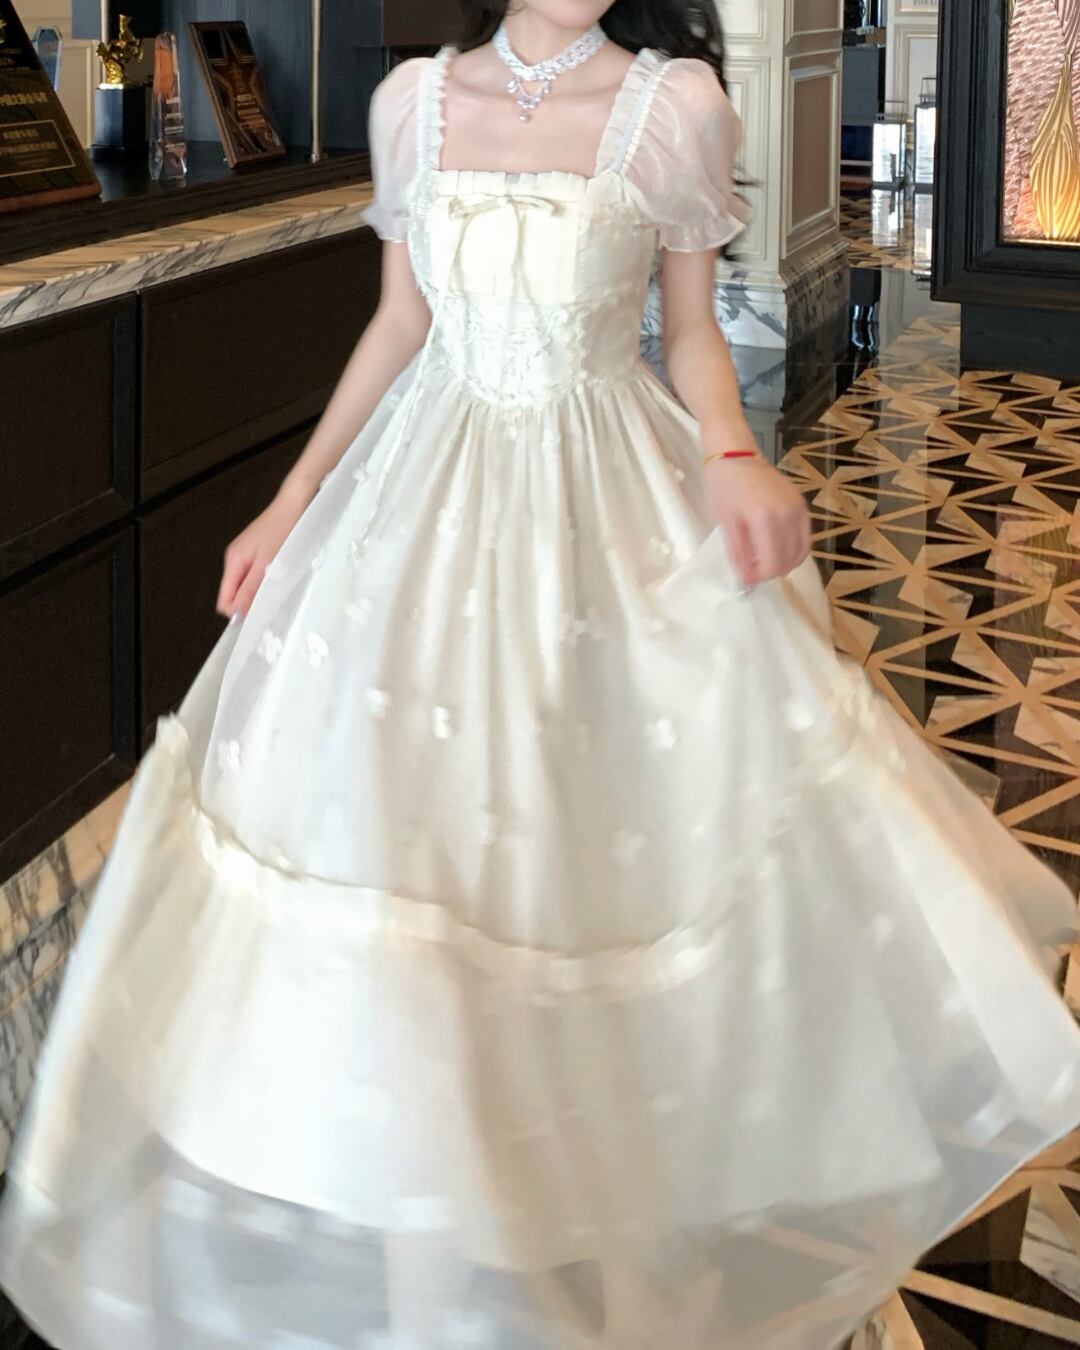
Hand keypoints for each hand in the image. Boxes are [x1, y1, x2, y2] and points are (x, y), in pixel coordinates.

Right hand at [216, 487, 309, 618]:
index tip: (257, 619)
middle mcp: (234, 560)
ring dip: (258, 594)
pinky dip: (263, 583)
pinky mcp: (256, 554)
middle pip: (233, 594)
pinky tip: (278, 582)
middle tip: (272, 607)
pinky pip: (254, 577)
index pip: (224, 599)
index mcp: (233, 562)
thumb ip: (251, 588)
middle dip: (248, 604)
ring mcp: (245, 556)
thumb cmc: (283, 531)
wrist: (294, 505)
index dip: (237, 613)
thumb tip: (236, 613)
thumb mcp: (268, 563)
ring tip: (277, 593)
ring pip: (245, 586)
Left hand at [704, 456, 811, 589]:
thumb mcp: (726, 523)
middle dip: (770, 571)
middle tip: (753, 569)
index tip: (746, 578)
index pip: (773, 564)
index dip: (760, 577)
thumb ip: (739, 554)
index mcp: (765, 519)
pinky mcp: (802, 504)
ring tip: (764, 559)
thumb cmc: (723, 486)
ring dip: (784, 563)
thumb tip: (746, 582)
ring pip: (801, 552)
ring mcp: (798, 508)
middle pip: (788, 561)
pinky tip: (777, 549)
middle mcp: (787, 514)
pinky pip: (805, 537)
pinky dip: (794, 550)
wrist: (734, 453)